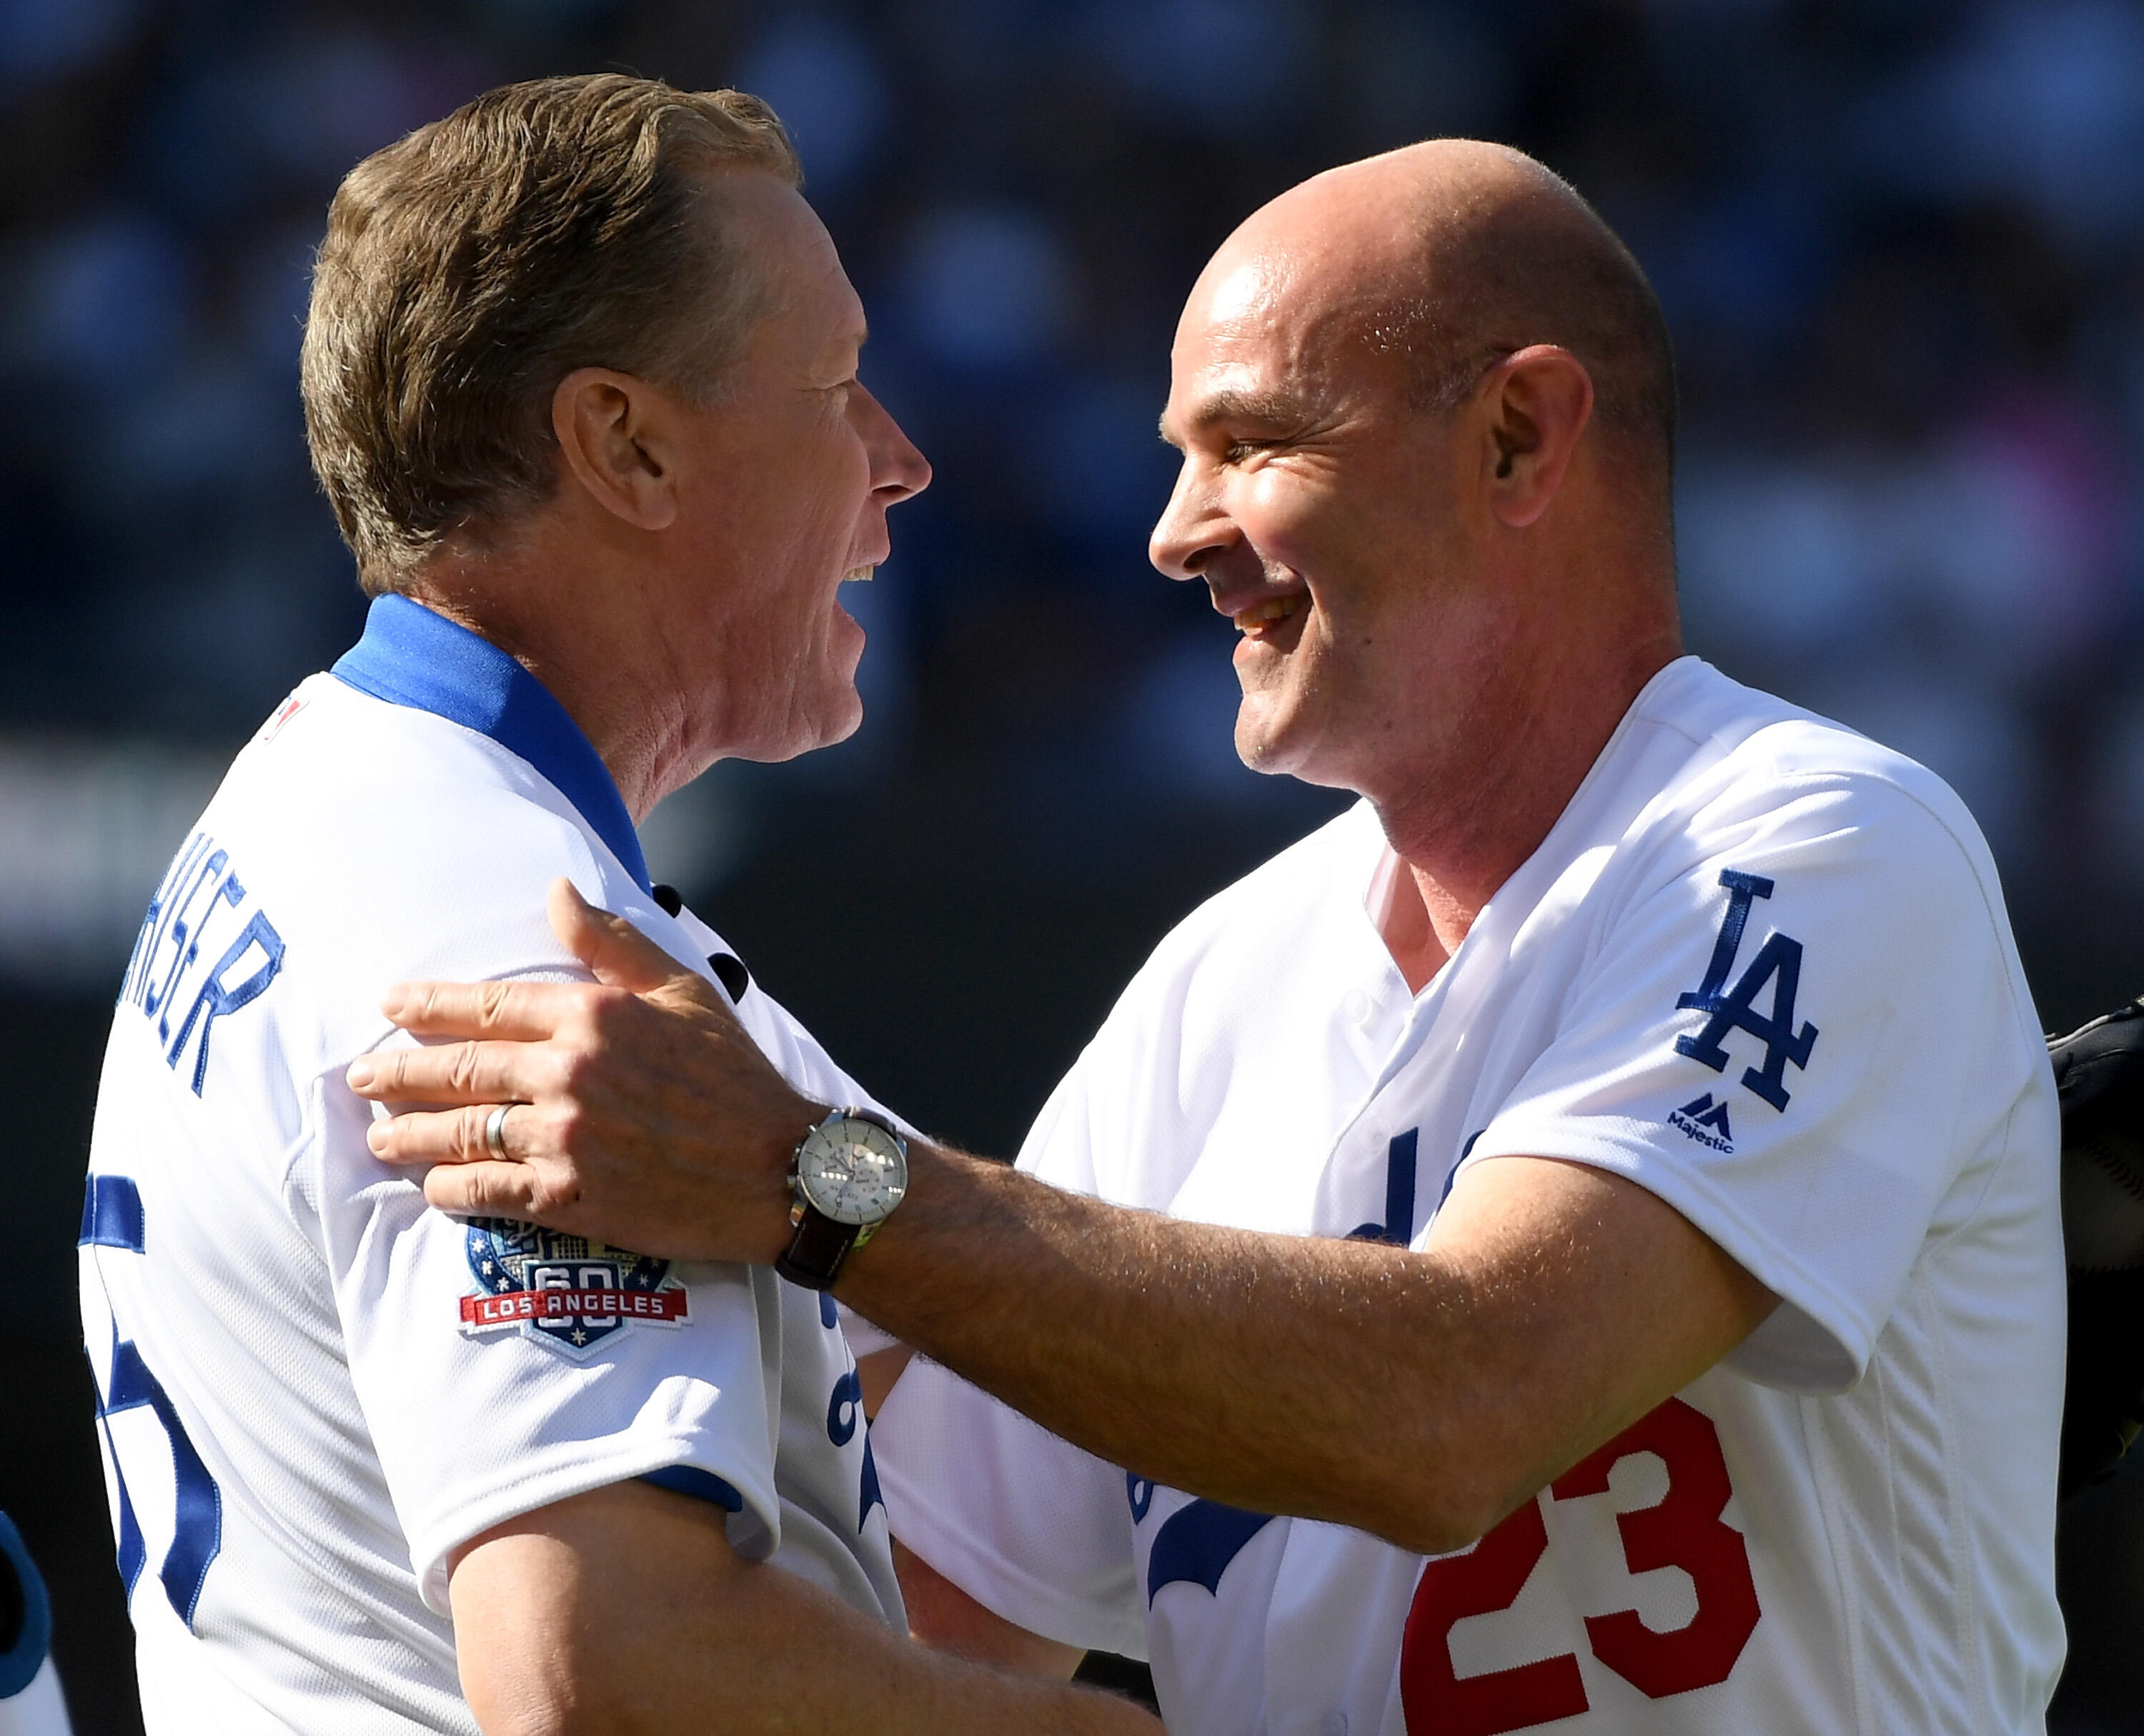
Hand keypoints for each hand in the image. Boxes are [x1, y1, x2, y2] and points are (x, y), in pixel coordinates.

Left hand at [345, 878, 819, 1261]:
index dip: (429, 1005)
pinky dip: (450, 1190)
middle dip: (397, 1072)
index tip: (391, 1005)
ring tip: (380, 1136)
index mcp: (594, 1014)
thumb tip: (558, 891)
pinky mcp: (570, 1197)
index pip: (488, 1005)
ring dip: (409, 1135)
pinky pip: (485, 1191)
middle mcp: (569, 1072)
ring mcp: (565, 1138)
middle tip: (360, 1076)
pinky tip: (433, 1188)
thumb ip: (612, 942)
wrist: (779, 1170)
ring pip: (460, 1133)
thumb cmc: (737, 1079)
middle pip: (458, 1069)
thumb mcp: (684, 990)